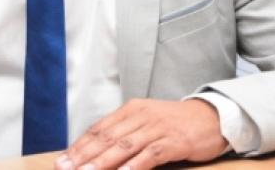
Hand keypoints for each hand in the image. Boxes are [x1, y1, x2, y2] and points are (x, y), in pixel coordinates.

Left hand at [54, 98, 227, 169]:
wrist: (212, 116)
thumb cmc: (174, 123)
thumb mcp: (146, 122)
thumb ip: (124, 133)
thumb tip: (97, 153)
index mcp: (131, 110)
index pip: (99, 129)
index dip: (79, 146)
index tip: (62, 161)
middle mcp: (141, 116)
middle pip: (107, 137)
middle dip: (84, 155)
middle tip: (66, 169)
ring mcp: (157, 127)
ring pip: (124, 146)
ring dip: (103, 162)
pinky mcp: (174, 141)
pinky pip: (151, 154)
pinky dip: (135, 166)